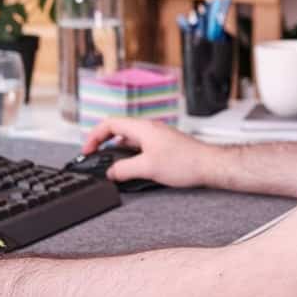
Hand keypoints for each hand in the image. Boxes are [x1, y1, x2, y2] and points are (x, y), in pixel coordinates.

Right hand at [80, 117, 215, 188]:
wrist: (209, 165)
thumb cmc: (185, 162)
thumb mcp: (147, 168)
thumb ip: (124, 170)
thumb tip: (110, 173)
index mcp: (142, 128)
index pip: (109, 124)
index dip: (94, 136)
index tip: (87, 150)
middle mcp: (148, 129)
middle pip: (118, 131)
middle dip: (103, 144)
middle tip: (95, 158)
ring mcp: (156, 138)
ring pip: (129, 141)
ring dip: (117, 152)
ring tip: (111, 166)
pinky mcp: (163, 147)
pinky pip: (140, 148)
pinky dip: (130, 156)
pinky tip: (131, 170)